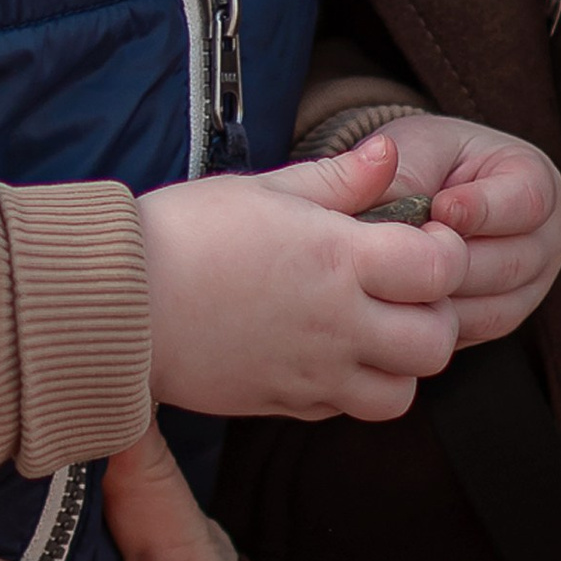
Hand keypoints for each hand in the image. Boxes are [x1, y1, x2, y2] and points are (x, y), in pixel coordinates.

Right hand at [140, 137, 464, 419]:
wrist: (115, 303)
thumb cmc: (183, 233)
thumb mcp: (265, 188)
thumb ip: (339, 178)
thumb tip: (389, 151)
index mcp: (338, 258)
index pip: (440, 269)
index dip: (446, 251)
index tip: (422, 238)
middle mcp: (336, 323)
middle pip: (436, 341)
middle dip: (436, 313)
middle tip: (406, 287)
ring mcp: (312, 371)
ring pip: (402, 392)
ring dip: (401, 361)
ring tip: (373, 326)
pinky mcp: (284, 403)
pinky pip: (348, 409)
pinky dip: (355, 386)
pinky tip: (329, 350)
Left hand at [349, 115, 560, 343]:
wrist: (420, 191)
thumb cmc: (424, 160)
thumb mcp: (415, 149)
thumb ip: (405, 174)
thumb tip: (381, 212)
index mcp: (537, 181)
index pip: (528, 203)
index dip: (483, 209)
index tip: (440, 207)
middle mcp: (547, 238)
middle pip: (510, 264)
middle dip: (453, 261)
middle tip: (405, 253)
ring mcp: (532, 285)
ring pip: (492, 306)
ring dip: (441, 296)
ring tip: (397, 278)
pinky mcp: (504, 319)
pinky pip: (474, 331)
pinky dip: (436, 322)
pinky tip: (404, 303)